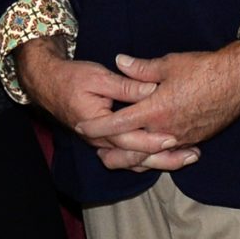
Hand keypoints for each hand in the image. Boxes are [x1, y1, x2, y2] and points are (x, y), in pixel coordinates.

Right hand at [14, 41, 191, 171]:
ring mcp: (102, 144)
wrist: (48, 84)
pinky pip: (129, 157)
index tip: (173, 138)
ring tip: (187, 157)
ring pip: (134, 161)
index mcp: (96, 125)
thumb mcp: (98, 77)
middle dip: (164, 158)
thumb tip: (151, 89)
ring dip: (160, 161)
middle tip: (191, 154)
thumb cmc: (72, 78)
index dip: (151, 140)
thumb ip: (126, 86)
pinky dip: (149, 158)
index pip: (128, 139)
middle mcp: (99, 140)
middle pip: (135, 157)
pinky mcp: (107, 142)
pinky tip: (169, 155)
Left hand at [101, 44, 239, 162]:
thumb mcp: (168, 64)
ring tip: (122, 157)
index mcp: (155, 110)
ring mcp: (182, 138)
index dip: (97, 127)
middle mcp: (166, 130)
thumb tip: (119, 62)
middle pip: (132, 150)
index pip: (118, 124)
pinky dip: (158, 154)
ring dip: (135, 157)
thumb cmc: (204, 69)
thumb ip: (140, 69)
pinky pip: (171, 152)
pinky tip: (152, 152)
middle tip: (99, 152)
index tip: (81, 128)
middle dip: (113, 152)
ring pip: (152, 155)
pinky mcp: (195, 140)